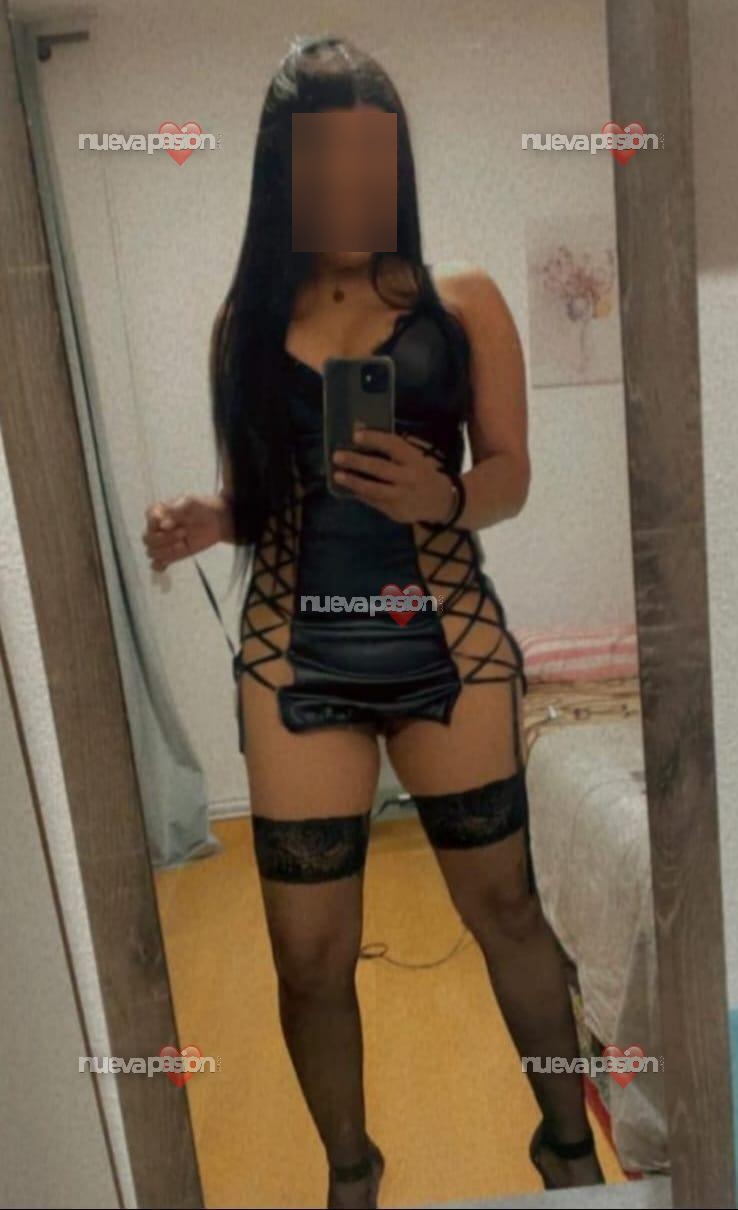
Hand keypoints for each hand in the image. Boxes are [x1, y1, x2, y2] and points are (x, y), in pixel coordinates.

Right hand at [142, 493, 230, 570]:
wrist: (217, 521)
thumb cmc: (201, 508)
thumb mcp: (191, 502)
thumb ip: (176, 509)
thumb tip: (163, 525)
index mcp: (158, 511)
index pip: (149, 518)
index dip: (157, 522)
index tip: (172, 523)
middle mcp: (156, 527)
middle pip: (148, 539)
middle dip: (165, 538)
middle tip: (183, 532)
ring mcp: (162, 543)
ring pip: (151, 552)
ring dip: (166, 551)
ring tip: (182, 545)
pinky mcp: (170, 555)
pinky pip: (157, 565)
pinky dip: (160, 566)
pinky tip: (169, 562)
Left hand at [332, 429, 455, 523]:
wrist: (440, 501)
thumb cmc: (419, 472)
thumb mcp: (412, 457)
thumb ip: (389, 448)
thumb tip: (358, 431)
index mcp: (414, 459)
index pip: (393, 445)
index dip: (374, 439)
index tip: (356, 434)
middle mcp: (409, 478)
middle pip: (381, 468)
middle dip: (357, 462)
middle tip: (337, 456)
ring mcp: (402, 496)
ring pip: (375, 489)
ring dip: (354, 482)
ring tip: (338, 475)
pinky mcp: (396, 511)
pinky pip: (374, 502)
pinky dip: (360, 494)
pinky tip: (349, 488)